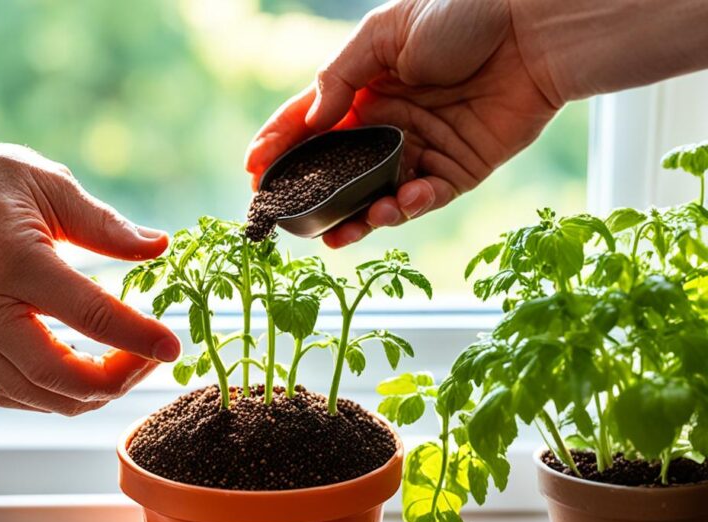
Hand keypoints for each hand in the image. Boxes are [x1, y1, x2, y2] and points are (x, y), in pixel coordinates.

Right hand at [0, 137, 180, 414]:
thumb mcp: (54, 186)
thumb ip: (108, 226)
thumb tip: (161, 248)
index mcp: (15, 262)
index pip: (89, 316)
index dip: (138, 337)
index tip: (173, 344)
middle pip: (60, 377)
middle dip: (119, 379)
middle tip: (152, 357)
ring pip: (40, 397)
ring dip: (93, 393)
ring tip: (127, 364)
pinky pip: (16, 396)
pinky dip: (57, 397)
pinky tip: (83, 374)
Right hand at [245, 0, 559, 248]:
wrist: (533, 26)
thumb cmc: (460, 13)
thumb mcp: (384, 34)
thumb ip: (340, 77)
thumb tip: (309, 121)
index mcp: (364, 87)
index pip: (310, 123)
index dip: (280, 146)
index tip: (253, 173)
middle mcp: (388, 122)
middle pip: (339, 169)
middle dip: (312, 197)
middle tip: (288, 220)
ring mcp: (422, 149)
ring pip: (377, 194)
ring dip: (356, 218)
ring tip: (339, 233)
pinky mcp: (459, 169)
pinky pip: (425, 198)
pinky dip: (408, 207)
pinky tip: (398, 204)